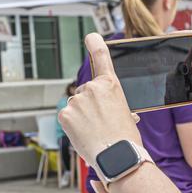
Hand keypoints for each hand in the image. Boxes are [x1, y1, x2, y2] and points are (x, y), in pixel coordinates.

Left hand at [58, 34, 142, 164]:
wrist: (118, 156)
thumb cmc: (126, 139)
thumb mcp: (125, 115)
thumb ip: (113, 106)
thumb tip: (117, 113)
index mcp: (110, 85)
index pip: (101, 58)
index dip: (95, 44)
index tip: (90, 36)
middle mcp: (93, 88)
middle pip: (84, 94)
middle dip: (88, 107)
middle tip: (100, 124)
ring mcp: (77, 101)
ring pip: (75, 108)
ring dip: (81, 118)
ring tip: (95, 133)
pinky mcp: (65, 114)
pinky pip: (66, 118)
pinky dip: (72, 127)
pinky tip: (84, 135)